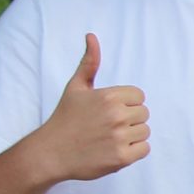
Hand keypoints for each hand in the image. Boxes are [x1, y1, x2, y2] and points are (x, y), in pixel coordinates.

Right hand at [40, 34, 148, 181]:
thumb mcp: (75, 87)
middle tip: (106, 126)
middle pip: (144, 114)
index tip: (107, 111)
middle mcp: (116, 116)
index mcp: (109, 96)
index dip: (125, 103)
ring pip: (145, 131)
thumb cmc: (65, 118)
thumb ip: (89, 62)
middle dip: (129, 120)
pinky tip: (113, 149)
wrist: (49, 153)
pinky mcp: (121, 158)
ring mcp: (119, 138)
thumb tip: (91, 35)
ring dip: (131, 136)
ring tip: (108, 138)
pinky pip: (144, 149)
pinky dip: (132, 151)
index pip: (139, 96)